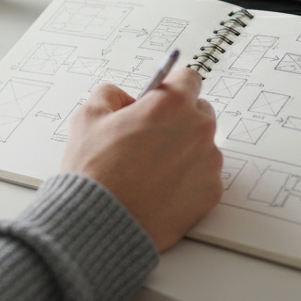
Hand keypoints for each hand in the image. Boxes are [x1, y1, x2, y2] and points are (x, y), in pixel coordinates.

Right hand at [59, 68, 222, 250]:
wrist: (103, 221)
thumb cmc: (95, 172)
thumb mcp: (88, 117)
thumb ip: (110, 95)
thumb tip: (122, 98)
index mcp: (171, 104)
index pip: (188, 78)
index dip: (170, 88)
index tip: (161, 98)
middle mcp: (198, 129)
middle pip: (199, 111)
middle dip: (178, 118)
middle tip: (149, 136)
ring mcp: (209, 162)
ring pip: (202, 145)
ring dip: (184, 149)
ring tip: (151, 167)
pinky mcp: (211, 192)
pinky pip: (204, 175)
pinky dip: (188, 178)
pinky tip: (160, 186)